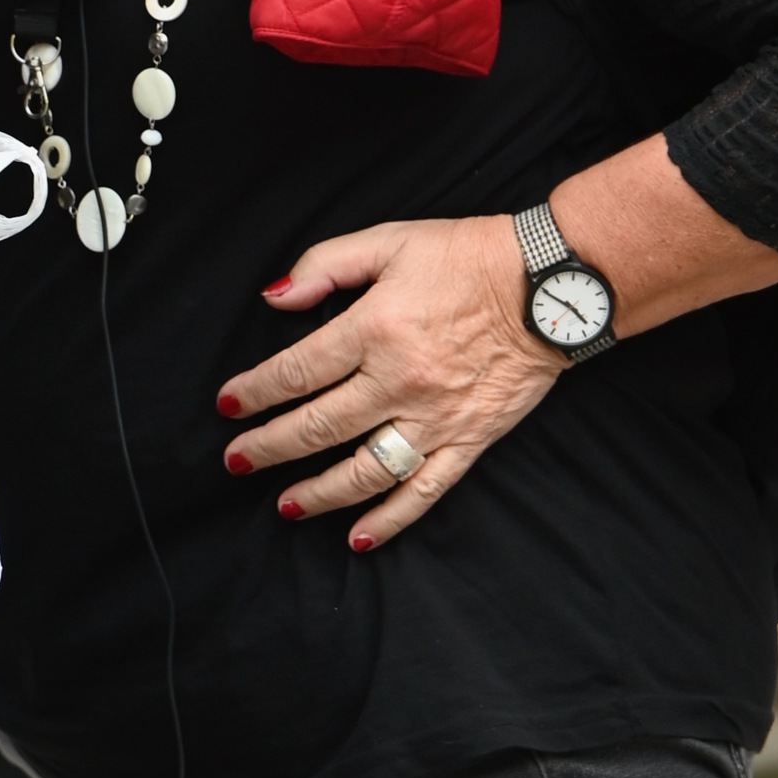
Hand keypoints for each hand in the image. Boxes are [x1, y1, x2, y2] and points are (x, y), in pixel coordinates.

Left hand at [217, 214, 559, 548]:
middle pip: (319, 426)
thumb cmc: (466, 256)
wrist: (549, 285)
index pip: (296, 371)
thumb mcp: (388, 241)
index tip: (228, 405)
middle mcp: (399, 381)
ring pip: (364, 469)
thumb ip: (325, 266)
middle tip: (237, 460)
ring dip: (318, 492)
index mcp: (374, 329)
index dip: (255, 391)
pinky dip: (391, 518)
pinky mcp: (469, 440)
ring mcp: (436, 418)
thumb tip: (276, 298)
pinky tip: (359, 535)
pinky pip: (424, 490)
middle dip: (269, 447)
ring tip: (285, 505)